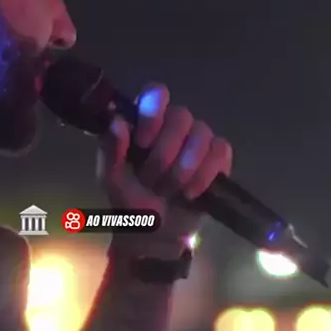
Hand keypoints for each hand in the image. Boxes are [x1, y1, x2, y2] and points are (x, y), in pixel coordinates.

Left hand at [97, 83, 232, 259]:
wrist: (156, 236)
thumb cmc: (131, 203)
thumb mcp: (112, 180)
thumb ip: (110, 150)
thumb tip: (118, 121)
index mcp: (145, 123)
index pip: (156, 93)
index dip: (153, 112)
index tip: (143, 141)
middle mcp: (172, 125)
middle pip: (181, 115)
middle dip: (165, 154)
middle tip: (153, 179)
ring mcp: (198, 140)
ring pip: (202, 132)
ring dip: (184, 167)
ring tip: (172, 189)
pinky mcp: (218, 158)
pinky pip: (220, 150)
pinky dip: (206, 174)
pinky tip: (192, 192)